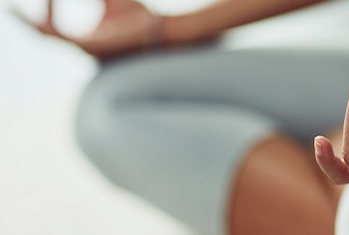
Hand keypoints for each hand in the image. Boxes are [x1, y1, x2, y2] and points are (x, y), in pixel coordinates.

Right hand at [31, 0, 154, 57]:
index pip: (54, 27)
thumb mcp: (113, 0)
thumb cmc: (141, 18)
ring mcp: (83, 51)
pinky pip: (58, 33)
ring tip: (20, 9)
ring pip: (46, 35)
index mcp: (87, 40)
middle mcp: (83, 48)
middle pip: (45, 35)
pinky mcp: (87, 49)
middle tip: (12, 9)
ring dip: (32, 20)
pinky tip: (50, 0)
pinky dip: (50, 16)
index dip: (45, 9)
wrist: (160, 30)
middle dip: (27, 23)